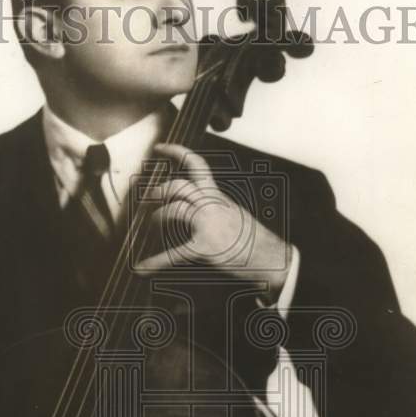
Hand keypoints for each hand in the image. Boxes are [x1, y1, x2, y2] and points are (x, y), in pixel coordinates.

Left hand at [136, 143, 290, 299]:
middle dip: (158, 190)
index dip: (176, 152)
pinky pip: (174, 252)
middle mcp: (213, 206)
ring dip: (158, 217)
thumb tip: (195, 207)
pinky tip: (142, 268)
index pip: (198, 165)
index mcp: (218, 196)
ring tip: (153, 225)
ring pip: (174, 209)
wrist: (273, 257)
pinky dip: (155, 262)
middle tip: (148, 198)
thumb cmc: (254, 239)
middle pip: (179, 186)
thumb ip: (214, 207)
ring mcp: (208, 225)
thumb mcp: (234, 213)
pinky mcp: (205, 247)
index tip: (159, 148)